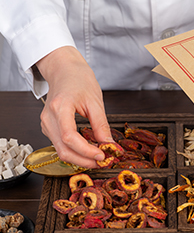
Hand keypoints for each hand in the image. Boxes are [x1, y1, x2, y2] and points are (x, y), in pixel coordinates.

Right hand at [36, 46, 111, 167]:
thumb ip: (101, 125)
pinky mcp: (48, 127)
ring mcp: (46, 124)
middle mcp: (48, 118)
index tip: (102, 155)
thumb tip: (108, 144)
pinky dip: (74, 151)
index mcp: (60, 107)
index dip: (86, 150)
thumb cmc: (78, 79)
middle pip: (63, 149)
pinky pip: (60, 145)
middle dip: (84, 160)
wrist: (64, 71)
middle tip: (102, 162)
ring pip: (61, 150)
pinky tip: (87, 151)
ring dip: (79, 158)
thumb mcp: (95, 101)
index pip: (70, 137)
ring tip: (98, 157)